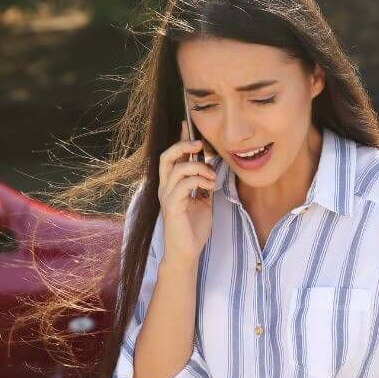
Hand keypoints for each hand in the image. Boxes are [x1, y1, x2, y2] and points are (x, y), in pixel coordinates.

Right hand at [158, 120, 216, 265]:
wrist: (187, 252)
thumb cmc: (194, 229)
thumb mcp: (204, 202)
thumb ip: (204, 185)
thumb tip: (212, 170)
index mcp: (172, 185)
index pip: (173, 157)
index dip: (180, 140)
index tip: (188, 125)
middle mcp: (166, 188)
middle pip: (166, 156)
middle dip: (183, 146)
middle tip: (200, 146)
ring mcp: (167, 197)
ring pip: (176, 168)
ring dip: (198, 167)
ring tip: (212, 177)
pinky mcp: (171, 207)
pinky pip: (182, 185)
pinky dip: (198, 180)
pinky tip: (210, 186)